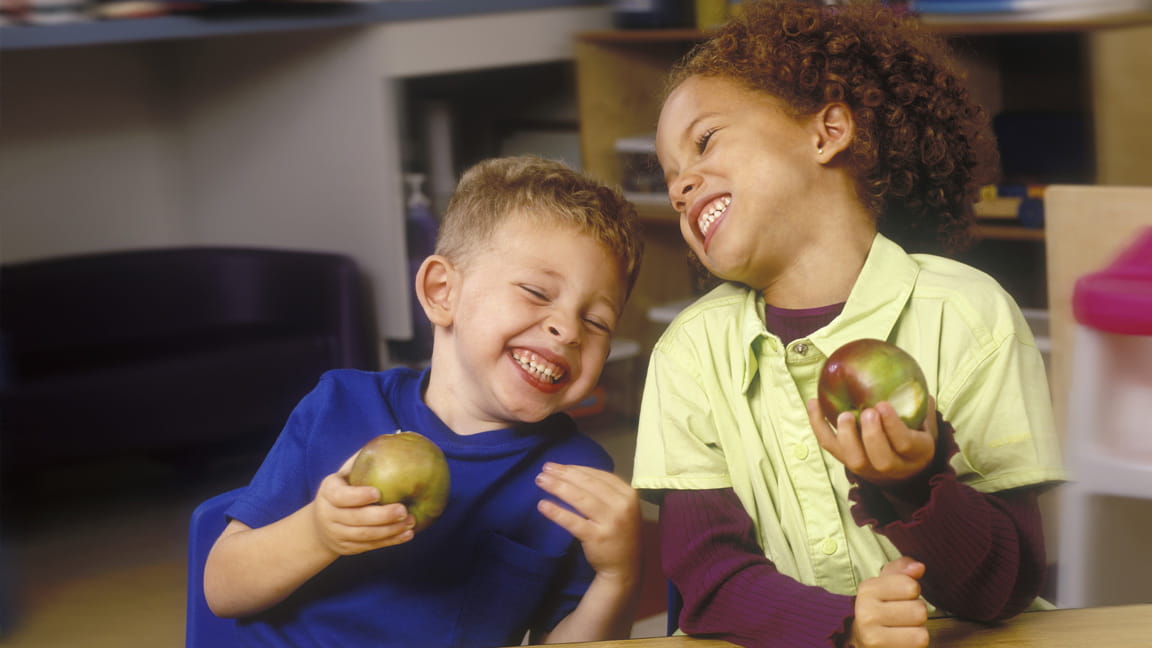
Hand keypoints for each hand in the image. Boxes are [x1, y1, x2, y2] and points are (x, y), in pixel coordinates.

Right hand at [311, 452, 416, 555]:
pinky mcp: (348, 549)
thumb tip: (394, 436)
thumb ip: (363, 459)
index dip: (358, 496)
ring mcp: (338, 534)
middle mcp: (330, 516)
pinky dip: (390, 541)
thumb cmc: (341, 490)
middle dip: (381, 516)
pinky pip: (371, 546)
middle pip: (355, 519)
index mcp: (328, 493)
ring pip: (365, 536)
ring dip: (390, 530)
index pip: (340, 497)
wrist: (319, 526)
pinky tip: (407, 534)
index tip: (378, 493)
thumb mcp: (344, 474)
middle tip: (403, 509)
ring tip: (411, 521)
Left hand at [534, 463, 641, 584]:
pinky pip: (572, 521)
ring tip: (541, 481)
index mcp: (628, 494)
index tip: (558, 466)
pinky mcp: (596, 537)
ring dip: (557, 487)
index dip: (576, 468)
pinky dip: (556, 512)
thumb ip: (605, 490)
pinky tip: (543, 505)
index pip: (599, 475)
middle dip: (564, 474)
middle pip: (587, 484)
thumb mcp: (621, 507)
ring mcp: (610, 522)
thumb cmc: (619, 532)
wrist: (625, 567)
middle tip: (545, 468)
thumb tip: (573, 471)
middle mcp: (621, 506)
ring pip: (579, 499)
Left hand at [808, 396, 937, 487]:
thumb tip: (912, 377)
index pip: (905, 444)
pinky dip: (818, 425)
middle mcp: (892, 466)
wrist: (904, 471)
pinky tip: (814, 402)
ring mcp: (867, 468)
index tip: (884, 405)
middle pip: (881, 459)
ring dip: (847, 436)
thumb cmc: (914, 438)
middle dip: (872, 435)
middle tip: (867, 412)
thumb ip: (921, 406)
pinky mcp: (846, 462)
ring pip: (854, 460)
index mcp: (916, 454)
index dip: (894, 426)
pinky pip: (830, 446)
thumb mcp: (926, 425)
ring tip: (844, 415)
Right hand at [848, 557, 928, 647]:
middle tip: (902, 617)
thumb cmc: (880, 608)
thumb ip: (902, 569)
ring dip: (917, 631)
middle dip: (916, 614)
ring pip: (921, 632)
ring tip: (903, 630)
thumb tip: (919, 567)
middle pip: (918, 610)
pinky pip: (917, 645)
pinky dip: (915, 645)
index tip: (900, 597)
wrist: (861, 638)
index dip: (912, 592)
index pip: (910, 586)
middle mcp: (866, 613)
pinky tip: (902, 642)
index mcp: (867, 590)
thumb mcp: (886, 584)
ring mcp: (872, 637)